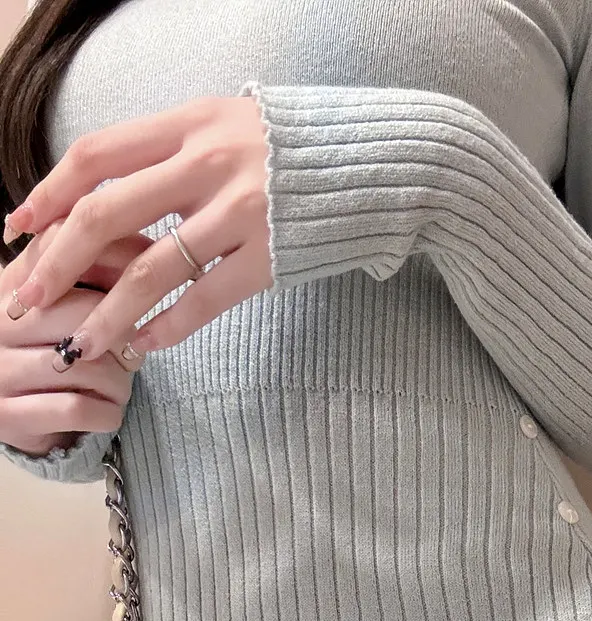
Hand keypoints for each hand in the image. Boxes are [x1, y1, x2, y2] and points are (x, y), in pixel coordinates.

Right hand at [0, 221, 147, 455]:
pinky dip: (108, 413)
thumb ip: (92, 277)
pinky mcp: (10, 416)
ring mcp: (0, 370)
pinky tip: (110, 412)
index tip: (150, 272)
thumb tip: (150, 250)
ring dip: (120, 381)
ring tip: (121, 386)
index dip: (116, 255)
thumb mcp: (58, 308)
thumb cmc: (45, 354)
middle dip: (125, 335)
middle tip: (133, 353)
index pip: (62, 246)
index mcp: (11, 286)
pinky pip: (77, 409)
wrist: (6, 413)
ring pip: (87, 364)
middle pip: (85, 311)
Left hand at [2, 94, 271, 366]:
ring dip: (106, 313)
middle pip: (106, 213)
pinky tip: (144, 346)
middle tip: (28, 297)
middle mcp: (208, 164)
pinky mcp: (268, 259)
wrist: (378, 165)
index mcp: (189, 124)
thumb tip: (114, 192)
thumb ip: (175, 154)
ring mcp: (240, 214)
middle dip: (56, 261)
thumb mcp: (228, 127)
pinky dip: (167, 328)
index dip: (48, 193)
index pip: (97, 156)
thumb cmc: (297, 151)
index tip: (17, 227)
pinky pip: (203, 300)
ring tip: (82, 344)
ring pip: (150, 270)